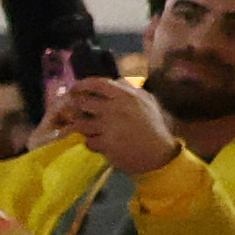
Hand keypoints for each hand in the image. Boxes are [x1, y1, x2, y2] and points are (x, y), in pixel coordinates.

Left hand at [47, 68, 177, 178]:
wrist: (160, 154)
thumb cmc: (153, 127)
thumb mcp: (147, 102)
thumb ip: (131, 89)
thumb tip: (115, 80)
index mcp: (126, 96)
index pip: (96, 83)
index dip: (81, 85)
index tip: (74, 90)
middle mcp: (116, 108)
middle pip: (82, 103)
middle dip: (76, 108)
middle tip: (78, 113)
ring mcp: (110, 126)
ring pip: (80, 123)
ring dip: (83, 128)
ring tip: (91, 131)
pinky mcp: (107, 143)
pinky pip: (87, 141)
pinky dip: (92, 144)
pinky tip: (100, 144)